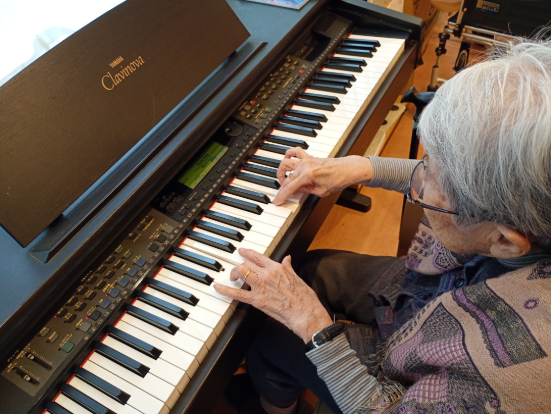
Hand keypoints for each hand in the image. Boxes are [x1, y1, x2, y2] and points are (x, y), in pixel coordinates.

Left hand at [213, 248, 332, 342]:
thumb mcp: (297, 277)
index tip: (241, 251)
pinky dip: (225, 290)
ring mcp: (260, 286)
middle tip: (237, 271)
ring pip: (241, 273)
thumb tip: (287, 259)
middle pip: (247, 264)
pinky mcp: (257, 300)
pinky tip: (218, 288)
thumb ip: (288, 267)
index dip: (247, 253)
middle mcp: (267, 274)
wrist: (305, 312)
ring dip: (234, 274)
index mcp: (276, 268)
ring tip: (233, 278)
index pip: (258, 256)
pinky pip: (237, 294)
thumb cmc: (304, 298)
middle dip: (240, 266)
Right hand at [272, 147, 373, 204]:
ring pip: (286, 163)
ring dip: (282, 171)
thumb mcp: (321, 192)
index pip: (289, 188)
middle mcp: (305, 166)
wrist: (348, 169)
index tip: (276, 201)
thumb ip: (306, 190)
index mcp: (307, 176)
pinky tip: (288, 159)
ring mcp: (306, 160)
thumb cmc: (338, 180)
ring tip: (283, 179)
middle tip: (283, 194)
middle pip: (287, 177)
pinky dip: (289, 155)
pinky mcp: (309, 156)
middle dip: (282, 187)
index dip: (281, 196)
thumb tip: (296, 191)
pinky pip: (295, 151)